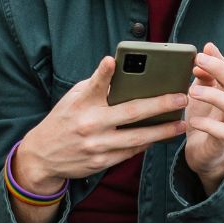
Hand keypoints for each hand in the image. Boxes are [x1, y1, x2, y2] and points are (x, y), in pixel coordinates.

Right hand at [13, 57, 191, 193]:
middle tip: (180, 98)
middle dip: (159, 105)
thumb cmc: (63, 121)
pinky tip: (163, 135)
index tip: (111, 61)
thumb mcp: (72, 100)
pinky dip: (148, 143)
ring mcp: (97, 145)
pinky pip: (131, 152)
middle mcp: (89, 124)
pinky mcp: (102, 161)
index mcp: (81, 104)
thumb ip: (96, 89)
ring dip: (163, 131)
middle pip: (130, 113)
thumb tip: (124, 76)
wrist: (41, 156)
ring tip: (182, 123)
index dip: (103, 73)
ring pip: (137, 138)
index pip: (93, 86)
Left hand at [183, 43, 223, 191]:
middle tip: (198, 62)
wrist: (204, 153)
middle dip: (220, 70)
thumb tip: (205, 52)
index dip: (219, 60)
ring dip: (214, 96)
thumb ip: (206, 74)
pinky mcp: (223, 141)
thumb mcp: (203, 93)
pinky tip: (193, 121)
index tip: (202, 51)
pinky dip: (207, 125)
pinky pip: (222, 131)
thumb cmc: (204, 119)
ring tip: (192, 92)